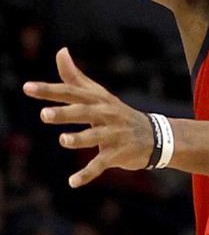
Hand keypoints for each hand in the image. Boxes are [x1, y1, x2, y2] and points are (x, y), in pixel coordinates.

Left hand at [22, 47, 152, 186]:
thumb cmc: (118, 114)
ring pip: (95, 137)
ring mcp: (114, 135)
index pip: (71, 93)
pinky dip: (87, 174)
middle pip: (84, 113)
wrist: (156, 137)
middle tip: (44, 114)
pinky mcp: (118, 154)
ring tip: (64, 140)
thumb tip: (60, 51)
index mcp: (98, 101)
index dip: (50, 90)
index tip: (27, 88)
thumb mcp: (99, 95)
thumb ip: (76, 77)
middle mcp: (106, 116)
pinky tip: (72, 182)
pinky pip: (101, 164)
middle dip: (65, 113)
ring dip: (80, 139)